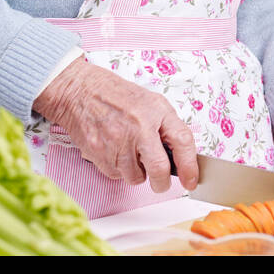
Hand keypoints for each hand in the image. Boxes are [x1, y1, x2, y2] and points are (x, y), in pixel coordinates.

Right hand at [33, 56, 199, 191]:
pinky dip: (119, 168)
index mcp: (157, 112)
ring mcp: (118, 143)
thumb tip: (180, 158)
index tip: (192, 180)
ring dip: (137, 172)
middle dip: (162, 182)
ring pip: (136, 178)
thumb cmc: (119, 97)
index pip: (183, 142)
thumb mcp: (152, 103)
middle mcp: (139, 128)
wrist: (82, 91)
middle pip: (159, 170)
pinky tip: (115, 150)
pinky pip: (116, 175)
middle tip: (161, 182)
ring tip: (129, 151)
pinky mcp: (99, 155)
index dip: (190, 166)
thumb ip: (167, 128)